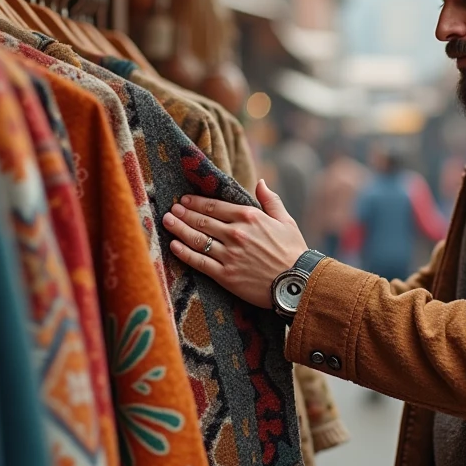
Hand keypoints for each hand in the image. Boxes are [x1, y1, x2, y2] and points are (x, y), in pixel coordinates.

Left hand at [163, 180, 307, 308]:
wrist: (298, 283)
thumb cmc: (294, 251)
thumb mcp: (286, 221)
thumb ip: (271, 200)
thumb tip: (261, 182)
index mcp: (249, 217)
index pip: (215, 206)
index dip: (197, 202)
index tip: (184, 200)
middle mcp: (236, 233)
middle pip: (202, 221)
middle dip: (184, 214)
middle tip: (171, 209)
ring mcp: (229, 255)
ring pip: (197, 239)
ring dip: (179, 229)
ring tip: (167, 222)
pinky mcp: (225, 275)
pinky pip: (199, 262)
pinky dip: (184, 253)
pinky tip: (174, 246)